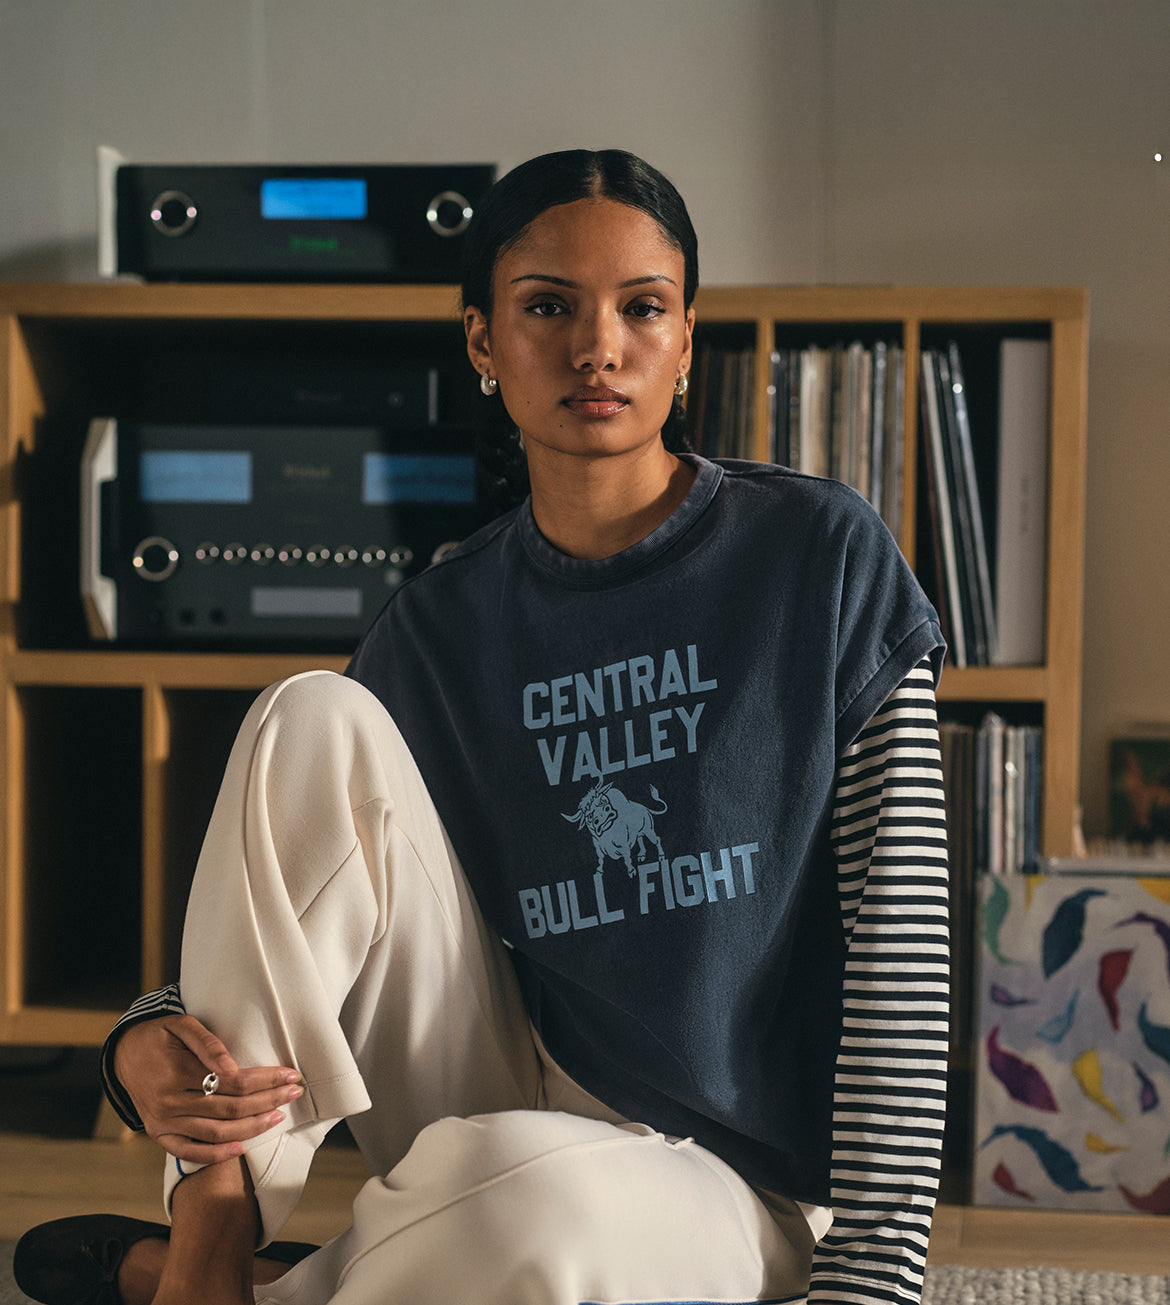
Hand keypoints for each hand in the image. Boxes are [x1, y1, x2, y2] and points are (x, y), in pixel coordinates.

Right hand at [113, 1014, 302, 1163]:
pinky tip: (241, 1148)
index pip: (233, 1082)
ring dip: (251, 1128)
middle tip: (294, 1094)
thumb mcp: (181, 1025)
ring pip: (215, 1133)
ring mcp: (163, 1122)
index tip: (290, 1075)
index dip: (265, 1081)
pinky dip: (215, 1155)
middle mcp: (169, 1102)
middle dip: (267, 1102)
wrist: (124, 1053)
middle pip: (229, 1109)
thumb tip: (233, 1064)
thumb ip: (208, 1043)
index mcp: (177, 1073)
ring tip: (278, 1117)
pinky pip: (189, 1152)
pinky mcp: (159, 1134)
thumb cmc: (160, 1035)